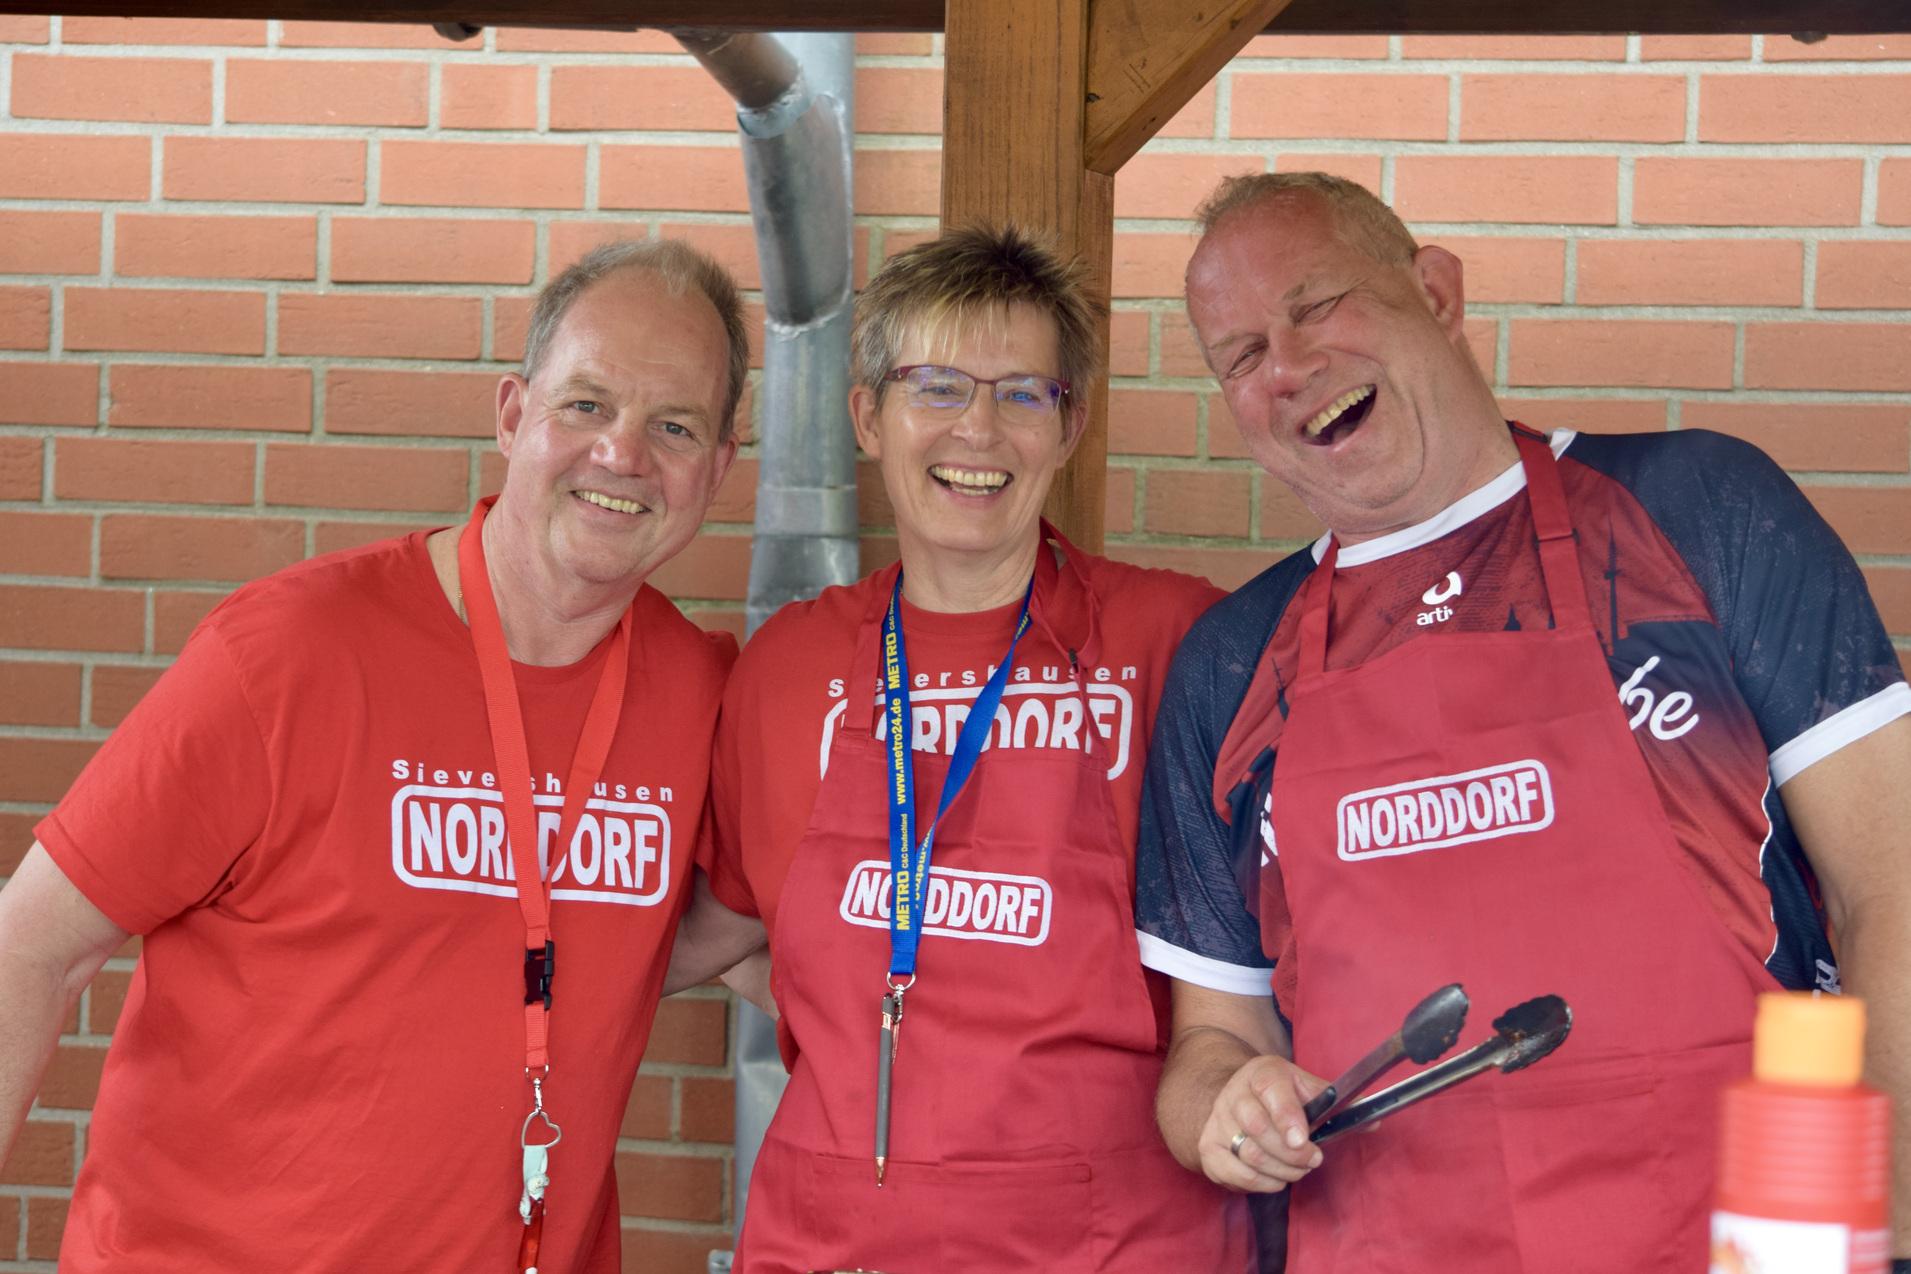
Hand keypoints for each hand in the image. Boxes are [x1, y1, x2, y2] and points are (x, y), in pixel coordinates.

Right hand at [1197, 1054, 1329, 1191]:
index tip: (1303, 1140)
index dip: (1287, 1116)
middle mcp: (1233, 1093)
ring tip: (1298, 1170)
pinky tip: (1275, 1178)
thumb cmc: (1280, 1096)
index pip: (1271, 1089)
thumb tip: (1373, 1122)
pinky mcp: (1208, 1149)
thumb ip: (1337, 1105)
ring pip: (1248, 1155)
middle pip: (1258, 1128)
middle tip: (1313, 1160)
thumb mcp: (1306, 1088)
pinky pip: (1235, 1174)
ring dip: (1281, 1171)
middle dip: (1291, 1154)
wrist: (1237, 1095)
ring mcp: (1217, 1121)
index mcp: (1262, 1073)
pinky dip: (1261, 1183)